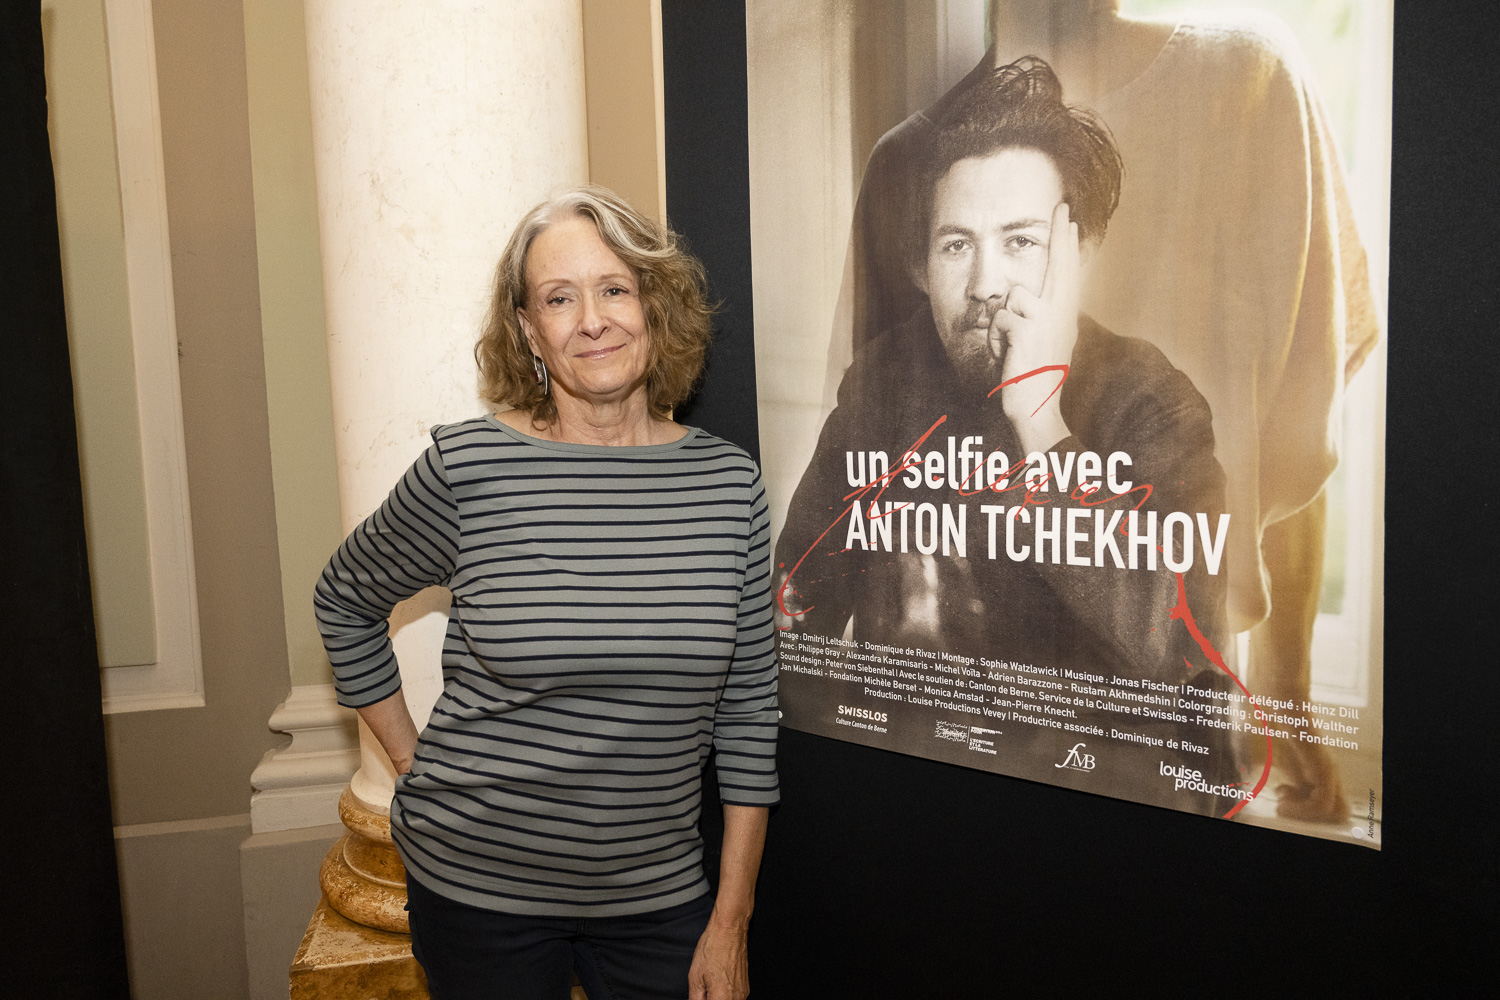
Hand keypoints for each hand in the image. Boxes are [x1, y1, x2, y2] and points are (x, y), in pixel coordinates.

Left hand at [688, 914, 749, 999]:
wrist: (729, 931)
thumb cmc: (714, 948)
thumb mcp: (695, 977)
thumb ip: (695, 999)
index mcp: (723, 998)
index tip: (699, 996)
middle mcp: (737, 998)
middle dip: (709, 999)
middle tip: (703, 990)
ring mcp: (743, 993)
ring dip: (716, 997)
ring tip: (709, 983)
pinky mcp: (745, 987)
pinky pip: (733, 998)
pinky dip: (724, 995)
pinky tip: (716, 982)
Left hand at [989, 201, 1078, 452]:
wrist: (1036, 405)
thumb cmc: (1036, 377)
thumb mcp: (1044, 343)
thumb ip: (1039, 317)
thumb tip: (1022, 298)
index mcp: (1066, 315)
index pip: (1068, 273)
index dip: (1067, 246)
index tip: (1069, 221)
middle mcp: (1063, 314)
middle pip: (1060, 266)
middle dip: (1060, 234)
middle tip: (1061, 207)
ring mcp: (1047, 320)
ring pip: (1014, 297)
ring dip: (1005, 322)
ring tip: (1012, 346)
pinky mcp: (1026, 329)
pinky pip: (1000, 319)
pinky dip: (996, 338)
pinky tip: (1007, 354)